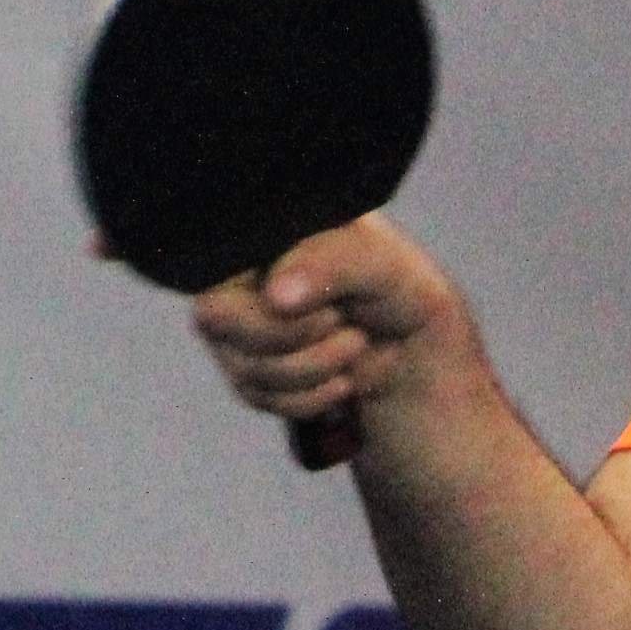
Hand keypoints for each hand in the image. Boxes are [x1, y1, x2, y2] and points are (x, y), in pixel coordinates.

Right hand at [187, 213, 457, 447]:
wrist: (415, 352)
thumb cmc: (401, 291)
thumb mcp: (382, 264)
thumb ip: (330, 263)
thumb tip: (274, 297)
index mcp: (264, 232)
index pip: (221, 257)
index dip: (271, 294)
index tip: (330, 308)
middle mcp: (240, 276)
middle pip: (215, 317)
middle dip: (287, 337)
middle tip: (341, 324)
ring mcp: (239, 326)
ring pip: (242, 364)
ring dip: (309, 368)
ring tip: (354, 344)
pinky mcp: (250, 370)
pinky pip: (258, 395)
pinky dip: (307, 397)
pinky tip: (342, 380)